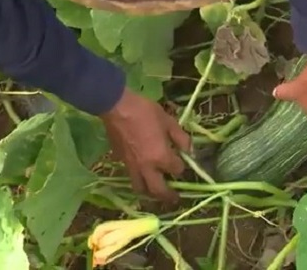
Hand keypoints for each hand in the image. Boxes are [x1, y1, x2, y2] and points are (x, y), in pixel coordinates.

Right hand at [99, 87, 190, 202]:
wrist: (117, 107)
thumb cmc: (146, 112)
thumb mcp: (169, 121)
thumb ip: (181, 138)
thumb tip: (189, 151)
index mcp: (161, 157)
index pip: (177, 170)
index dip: (181, 167)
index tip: (183, 163)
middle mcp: (146, 167)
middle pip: (158, 190)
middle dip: (168, 197)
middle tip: (174, 199)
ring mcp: (131, 166)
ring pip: (140, 189)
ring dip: (150, 193)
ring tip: (156, 191)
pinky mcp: (120, 162)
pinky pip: (131, 177)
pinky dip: (139, 180)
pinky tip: (142, 173)